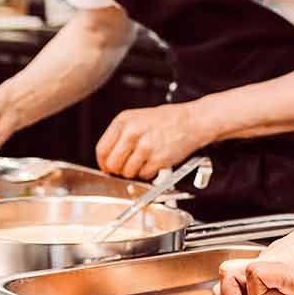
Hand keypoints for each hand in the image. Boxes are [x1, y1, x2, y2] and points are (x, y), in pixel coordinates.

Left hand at [96, 103, 210, 179]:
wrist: (191, 121)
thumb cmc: (167, 119)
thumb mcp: (137, 118)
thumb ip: (121, 135)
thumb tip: (108, 156)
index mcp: (124, 121)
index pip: (102, 149)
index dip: (104, 162)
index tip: (107, 167)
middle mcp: (132, 133)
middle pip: (112, 164)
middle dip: (118, 170)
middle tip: (125, 168)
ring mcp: (145, 147)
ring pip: (127, 172)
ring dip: (134, 172)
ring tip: (144, 162)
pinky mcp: (158, 159)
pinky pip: (144, 175)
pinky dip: (148, 174)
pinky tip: (153, 163)